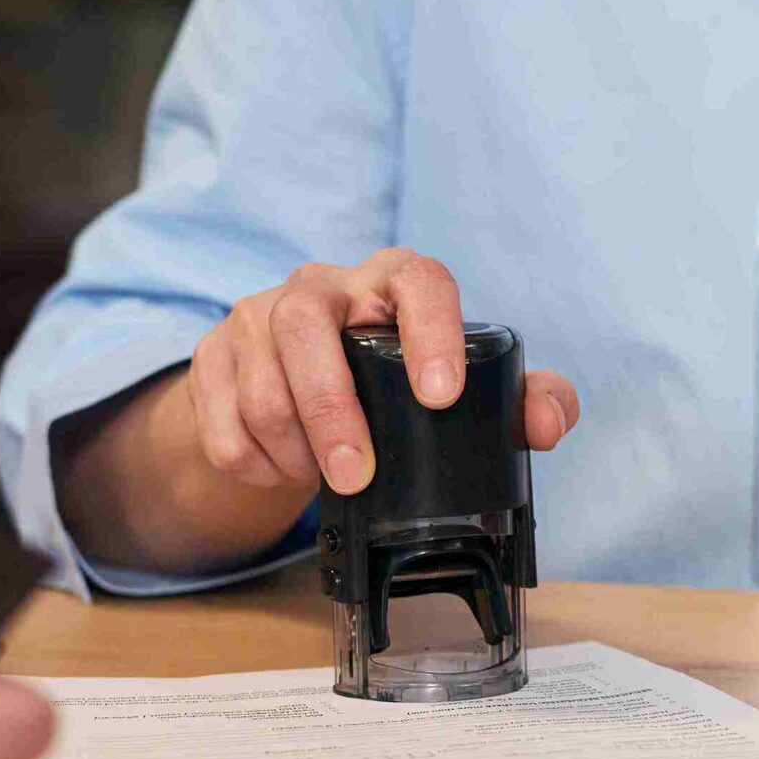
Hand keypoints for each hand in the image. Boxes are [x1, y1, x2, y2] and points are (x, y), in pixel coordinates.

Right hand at [190, 246, 579, 494]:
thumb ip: (524, 401)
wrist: (298, 390)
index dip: (431, 330)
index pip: (416, 280)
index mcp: (390, 282)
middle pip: (306, 327)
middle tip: (356, 476)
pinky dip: (255, 464)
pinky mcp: (212, 357)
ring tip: (325, 479)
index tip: (442, 395)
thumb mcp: (462, 389)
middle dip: (331, 410)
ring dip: (292, 450)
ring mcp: (256, 316)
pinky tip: (283, 471)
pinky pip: (222, 423)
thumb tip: (546, 425)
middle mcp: (320, 286)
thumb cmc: (393, 384)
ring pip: (260, 383)